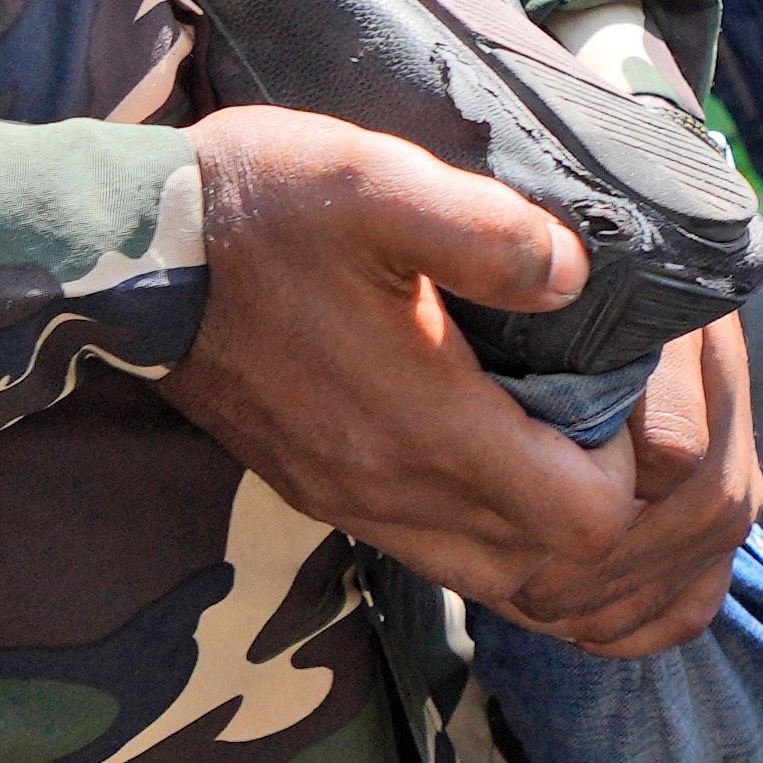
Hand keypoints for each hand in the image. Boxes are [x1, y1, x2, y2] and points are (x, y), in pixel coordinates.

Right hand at [169, 107, 736, 645]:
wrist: (128, 255)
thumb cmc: (258, 207)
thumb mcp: (376, 182)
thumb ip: (489, 231)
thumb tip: (579, 274)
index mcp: (426, 430)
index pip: (585, 524)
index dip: (634, 474)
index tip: (626, 398)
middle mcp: (394, 495)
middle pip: (552, 574)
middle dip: (606, 518)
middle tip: (615, 426)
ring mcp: (356, 507)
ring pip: (495, 580)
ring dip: (548, 535)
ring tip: (569, 446)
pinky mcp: (327, 497)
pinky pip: (442, 558)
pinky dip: (494, 535)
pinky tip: (504, 460)